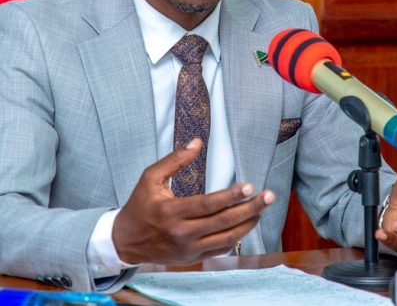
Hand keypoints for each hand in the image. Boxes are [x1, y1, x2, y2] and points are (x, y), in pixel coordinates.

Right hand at [112, 139, 274, 264]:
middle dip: (250, 209)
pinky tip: (247, 224)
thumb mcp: (151, 177)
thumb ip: (175, 159)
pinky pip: (220, 250)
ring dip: (248, 224)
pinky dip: (236, 238)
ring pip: (226, 239)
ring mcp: (189, 249)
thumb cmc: (140, 205)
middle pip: (223, 222)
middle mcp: (182, 233)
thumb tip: (197, 142)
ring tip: (262, 209)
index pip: (208, 204)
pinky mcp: (192, 257)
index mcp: (171, 212)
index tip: (249, 186)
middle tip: (268, 196)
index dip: (231, 196)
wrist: (126, 241)